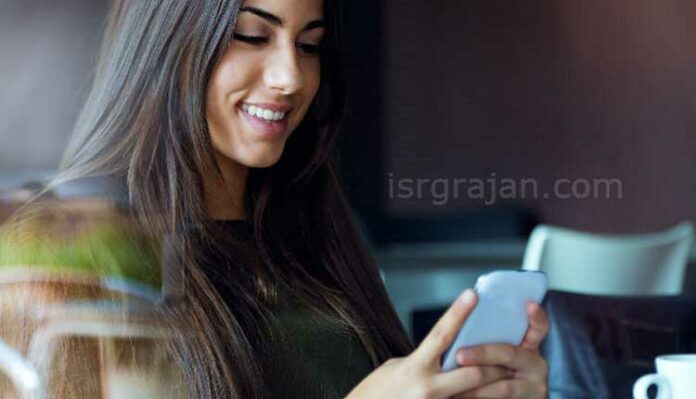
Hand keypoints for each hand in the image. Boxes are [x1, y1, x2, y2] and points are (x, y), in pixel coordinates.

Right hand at [346, 290, 509, 398]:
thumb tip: (446, 351)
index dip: (458, 313)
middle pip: (472, 371)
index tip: (473, 295)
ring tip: (505, 380)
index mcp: (413, 367)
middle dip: (494, 365)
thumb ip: (423, 359)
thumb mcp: (397, 367)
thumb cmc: (376, 392)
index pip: (441, 334)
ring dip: (491, 389)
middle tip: (510, 356)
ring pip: (473, 395)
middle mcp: (426, 388)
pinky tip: (484, 395)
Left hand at [455, 302, 549, 397]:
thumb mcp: (495, 355)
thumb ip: (490, 340)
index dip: (536, 316)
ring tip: (455, 383)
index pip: (538, 327)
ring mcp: (535, 386)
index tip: (529, 304)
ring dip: (476, 384)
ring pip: (504, 385)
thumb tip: (465, 319)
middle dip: (482, 354)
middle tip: (459, 355)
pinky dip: (480, 397)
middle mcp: (535, 363)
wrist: (494, 398)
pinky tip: (462, 395)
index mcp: (527, 345)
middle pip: (510, 353)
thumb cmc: (490, 373)